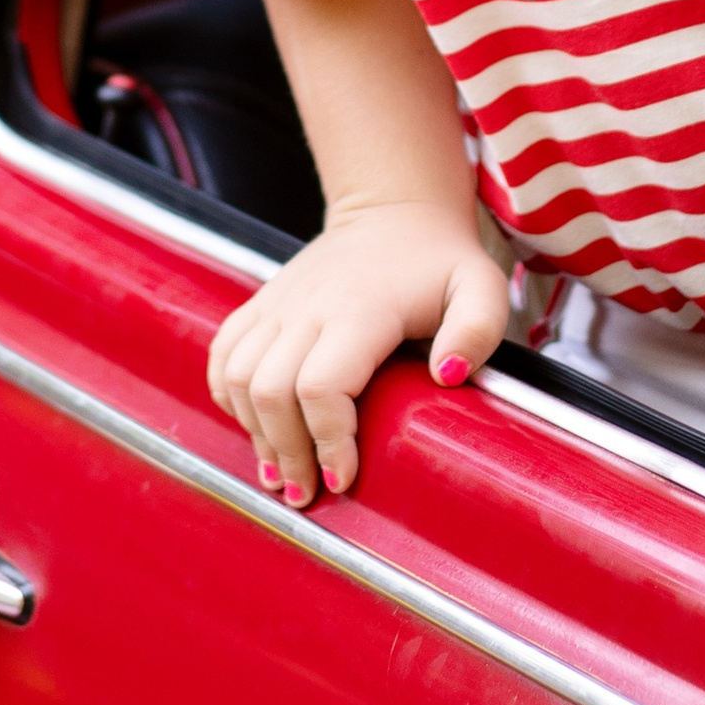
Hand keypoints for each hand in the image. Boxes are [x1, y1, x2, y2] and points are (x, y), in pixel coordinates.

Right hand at [209, 199, 510, 505]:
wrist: (393, 211)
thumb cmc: (440, 261)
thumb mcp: (481, 287)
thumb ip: (477, 330)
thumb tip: (448, 375)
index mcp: (360, 309)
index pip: (321, 386)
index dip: (327, 441)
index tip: (344, 479)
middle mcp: (308, 305)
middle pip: (270, 390)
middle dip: (286, 453)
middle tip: (307, 493)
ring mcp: (278, 302)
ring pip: (238, 377)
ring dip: (254, 431)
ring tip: (280, 472)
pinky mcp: (261, 303)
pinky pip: (223, 354)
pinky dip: (228, 396)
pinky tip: (254, 425)